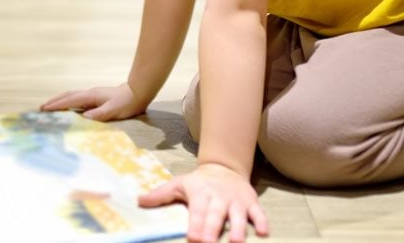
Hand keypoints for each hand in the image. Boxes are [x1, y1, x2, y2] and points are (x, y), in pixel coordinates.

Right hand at [40, 83, 145, 120]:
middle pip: (67, 95)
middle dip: (54, 101)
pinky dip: (68, 103)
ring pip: (72, 97)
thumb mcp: (113, 110)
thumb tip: (83, 118)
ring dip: (60, 101)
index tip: (44, 109)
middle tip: (41, 108)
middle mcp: (89, 94)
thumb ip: (99, 114)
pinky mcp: (96, 99)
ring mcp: (92, 95)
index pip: (70, 100)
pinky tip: (67, 109)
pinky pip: (77, 100)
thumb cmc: (127, 103)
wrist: (138, 92)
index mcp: (91, 96)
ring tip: (50, 108)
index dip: (57, 105)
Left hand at [139, 163, 267, 242]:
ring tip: (236, 241)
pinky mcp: (251, 202)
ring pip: (238, 215)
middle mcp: (219, 198)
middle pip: (216, 215)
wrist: (225, 167)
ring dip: (238, 228)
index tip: (192, 238)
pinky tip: (264, 232)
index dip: (195, 224)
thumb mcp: (178, 184)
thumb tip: (138, 201)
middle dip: (213, 229)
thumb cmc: (198, 183)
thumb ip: (160, 195)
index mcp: (200, 194)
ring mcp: (236, 201)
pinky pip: (259, 212)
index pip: (197, 211)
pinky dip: (262, 221)